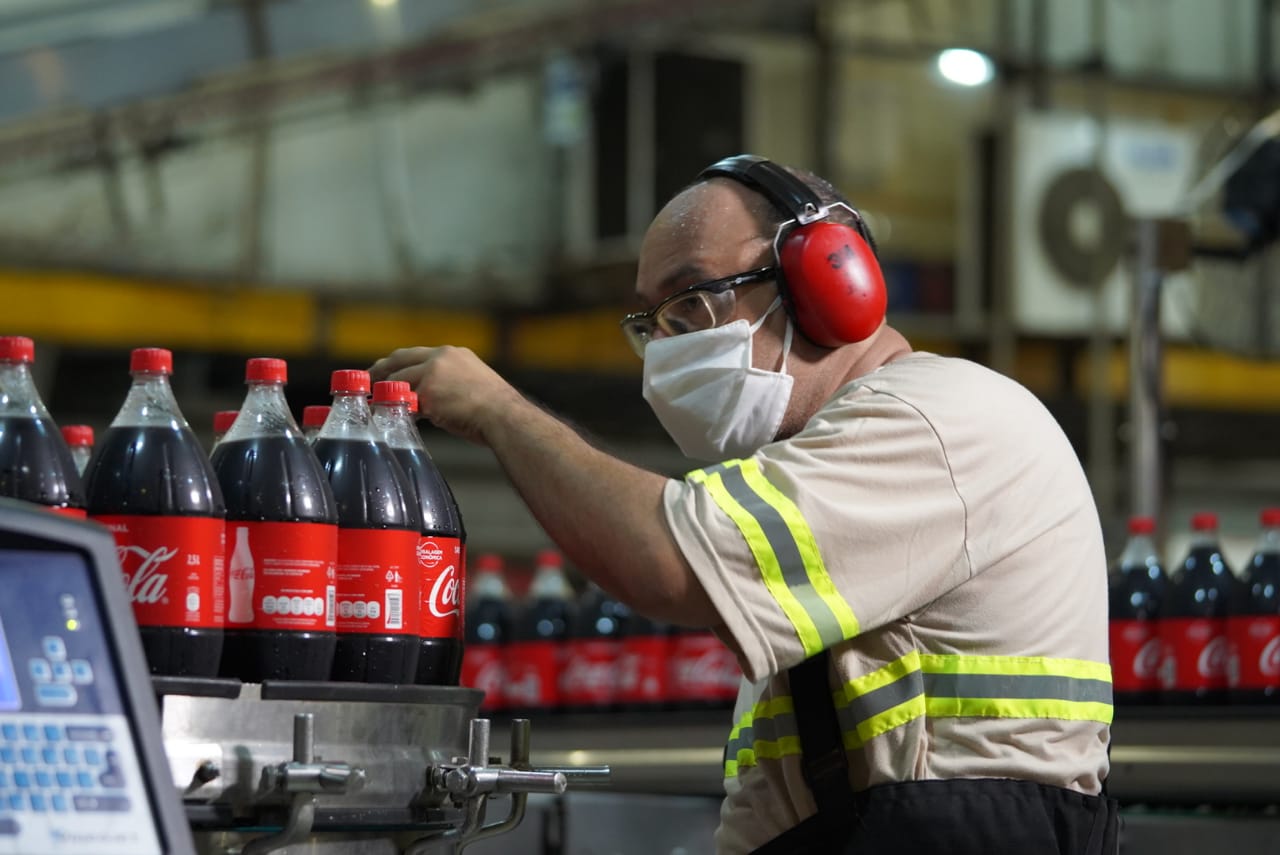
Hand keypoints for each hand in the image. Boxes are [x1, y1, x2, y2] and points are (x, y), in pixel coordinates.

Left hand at [370, 346, 523, 444]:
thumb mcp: (475, 385)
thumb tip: (437, 401)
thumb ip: (452, 385)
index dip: (398, 363)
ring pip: (398, 381)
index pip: (417, 354)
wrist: (505, 416)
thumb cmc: (497, 410)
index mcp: (454, 354)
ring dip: (382, 394)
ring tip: (369, 404)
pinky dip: (390, 409)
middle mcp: (442, 357)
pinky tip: (381, 415)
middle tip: (366, 381)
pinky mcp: (428, 392)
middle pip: (400, 359)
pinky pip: (402, 401)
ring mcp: (433, 373)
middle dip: (380, 370)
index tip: (386, 370)